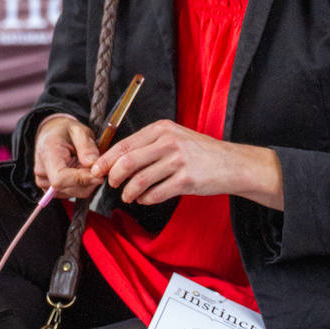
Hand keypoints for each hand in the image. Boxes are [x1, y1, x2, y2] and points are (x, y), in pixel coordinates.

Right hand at [33, 115, 102, 199]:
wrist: (51, 134)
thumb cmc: (64, 131)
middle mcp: (42, 172)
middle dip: (89, 180)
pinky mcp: (50, 190)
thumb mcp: (79, 131)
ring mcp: (44, 183)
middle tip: (96, 165)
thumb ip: (87, 147)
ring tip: (85, 165)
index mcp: (48, 154)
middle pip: (70, 188)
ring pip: (74, 193)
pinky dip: (81, 185)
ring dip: (86, 182)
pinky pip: (72, 193)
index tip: (99, 175)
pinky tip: (80, 171)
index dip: (81, 180)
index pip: (60, 178)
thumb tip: (93, 164)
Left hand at [90, 120, 283, 209]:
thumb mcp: (175, 137)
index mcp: (162, 129)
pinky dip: (145, 199)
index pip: (125, 144)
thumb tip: (116, 159)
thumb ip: (149, 145)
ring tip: (128, 196)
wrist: (233, 164)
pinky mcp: (186, 180)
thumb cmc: (200, 153)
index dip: (106, 160)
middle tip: (111, 185)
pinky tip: (145, 199)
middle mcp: (169, 142)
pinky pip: (155, 194)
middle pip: (128, 161)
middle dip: (114, 177)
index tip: (97, 170)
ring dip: (129, 192)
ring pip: (139, 180)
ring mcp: (178, 161)